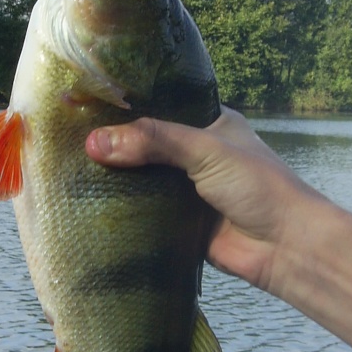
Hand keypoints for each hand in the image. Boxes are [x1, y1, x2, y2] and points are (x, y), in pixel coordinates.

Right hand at [85, 108, 322, 292]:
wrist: (286, 248)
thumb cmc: (258, 187)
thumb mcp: (206, 151)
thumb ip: (154, 141)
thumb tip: (94, 143)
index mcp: (208, 123)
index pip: (159, 106)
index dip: (124, 106)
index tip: (82, 103)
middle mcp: (195, 154)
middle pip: (144, 144)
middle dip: (113, 144)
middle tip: (65, 137)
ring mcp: (185, 190)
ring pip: (141, 179)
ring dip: (114, 178)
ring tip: (67, 168)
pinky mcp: (178, 223)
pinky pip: (142, 213)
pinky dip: (121, 210)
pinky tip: (87, 204)